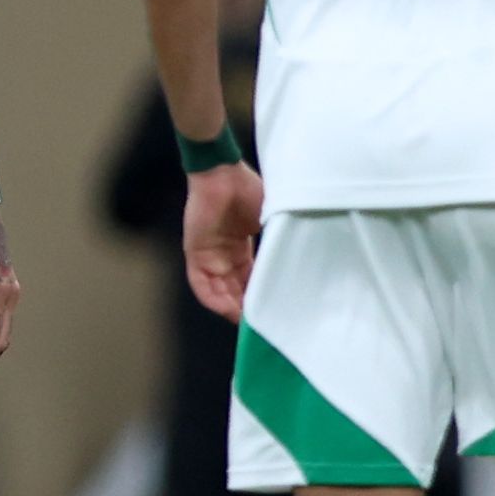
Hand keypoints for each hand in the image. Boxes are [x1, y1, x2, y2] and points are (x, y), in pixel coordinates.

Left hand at [183, 162, 263, 322]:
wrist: (222, 173)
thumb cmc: (248, 189)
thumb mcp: (269, 218)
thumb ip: (276, 237)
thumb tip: (299, 257)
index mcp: (242, 246)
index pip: (251, 278)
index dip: (260, 294)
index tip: (274, 308)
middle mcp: (225, 255)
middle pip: (235, 289)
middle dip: (247, 306)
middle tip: (262, 322)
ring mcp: (209, 255)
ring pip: (219, 291)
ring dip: (232, 307)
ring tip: (248, 321)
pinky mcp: (195, 253)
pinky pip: (202, 284)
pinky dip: (214, 298)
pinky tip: (228, 310)